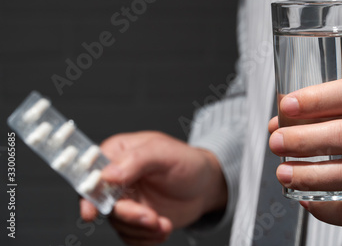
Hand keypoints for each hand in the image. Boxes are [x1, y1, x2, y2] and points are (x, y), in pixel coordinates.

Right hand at [80, 131, 226, 244]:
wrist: (205, 186)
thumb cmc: (186, 162)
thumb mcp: (164, 153)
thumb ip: (136, 160)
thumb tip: (107, 174)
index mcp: (116, 154)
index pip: (90, 172)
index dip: (88, 192)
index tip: (92, 211)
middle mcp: (115, 179)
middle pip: (103, 204)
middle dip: (128, 215)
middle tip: (151, 218)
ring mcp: (124, 201)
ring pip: (117, 224)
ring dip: (142, 229)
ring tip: (164, 223)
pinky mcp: (133, 220)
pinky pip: (129, 237)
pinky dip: (146, 238)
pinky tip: (163, 228)